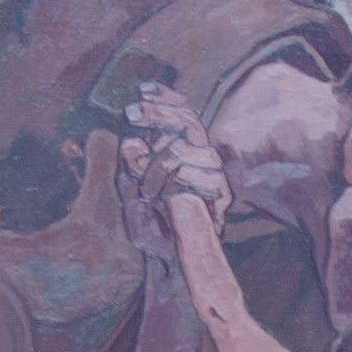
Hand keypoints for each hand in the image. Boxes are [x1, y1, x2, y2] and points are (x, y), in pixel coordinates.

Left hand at [119, 88, 232, 218]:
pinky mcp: (221, 195)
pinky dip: (176, 181)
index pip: (183, 114)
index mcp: (184, 151)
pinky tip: (161, 195)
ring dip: (159, 163)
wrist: (167, 262)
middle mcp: (201, 158)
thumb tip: (131, 141)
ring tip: (145, 189)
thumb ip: (131, 165)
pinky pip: (200, 175)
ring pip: (188, 148)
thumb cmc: (150, 227)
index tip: (144, 89)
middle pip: (189, 121)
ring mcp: (213, 176)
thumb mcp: (131, 191)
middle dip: (158, 114)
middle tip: (131, 113)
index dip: (167, 98)